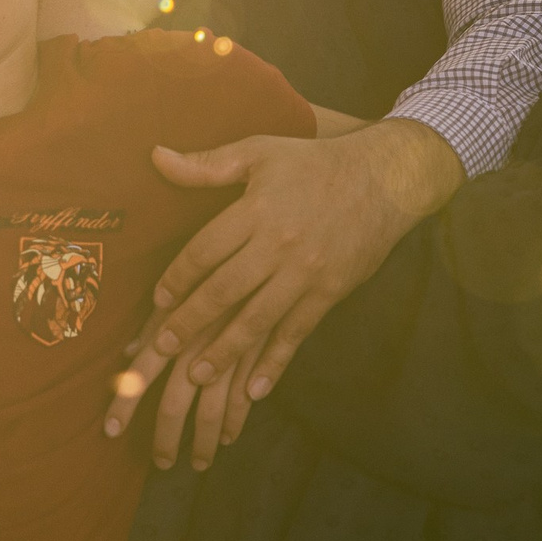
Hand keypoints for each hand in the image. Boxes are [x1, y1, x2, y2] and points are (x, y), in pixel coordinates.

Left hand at [103, 119, 463, 467]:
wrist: (386, 178)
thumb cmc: (314, 162)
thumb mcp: (259, 152)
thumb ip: (206, 164)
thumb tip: (156, 157)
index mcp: (256, 210)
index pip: (204, 250)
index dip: (177, 277)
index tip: (158, 300)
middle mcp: (279, 245)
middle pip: (224, 290)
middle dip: (189, 322)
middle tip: (160, 348)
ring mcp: (307, 272)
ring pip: (256, 319)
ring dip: (224, 351)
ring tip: (196, 375)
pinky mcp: (330, 292)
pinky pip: (296, 333)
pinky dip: (275, 363)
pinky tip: (255, 389)